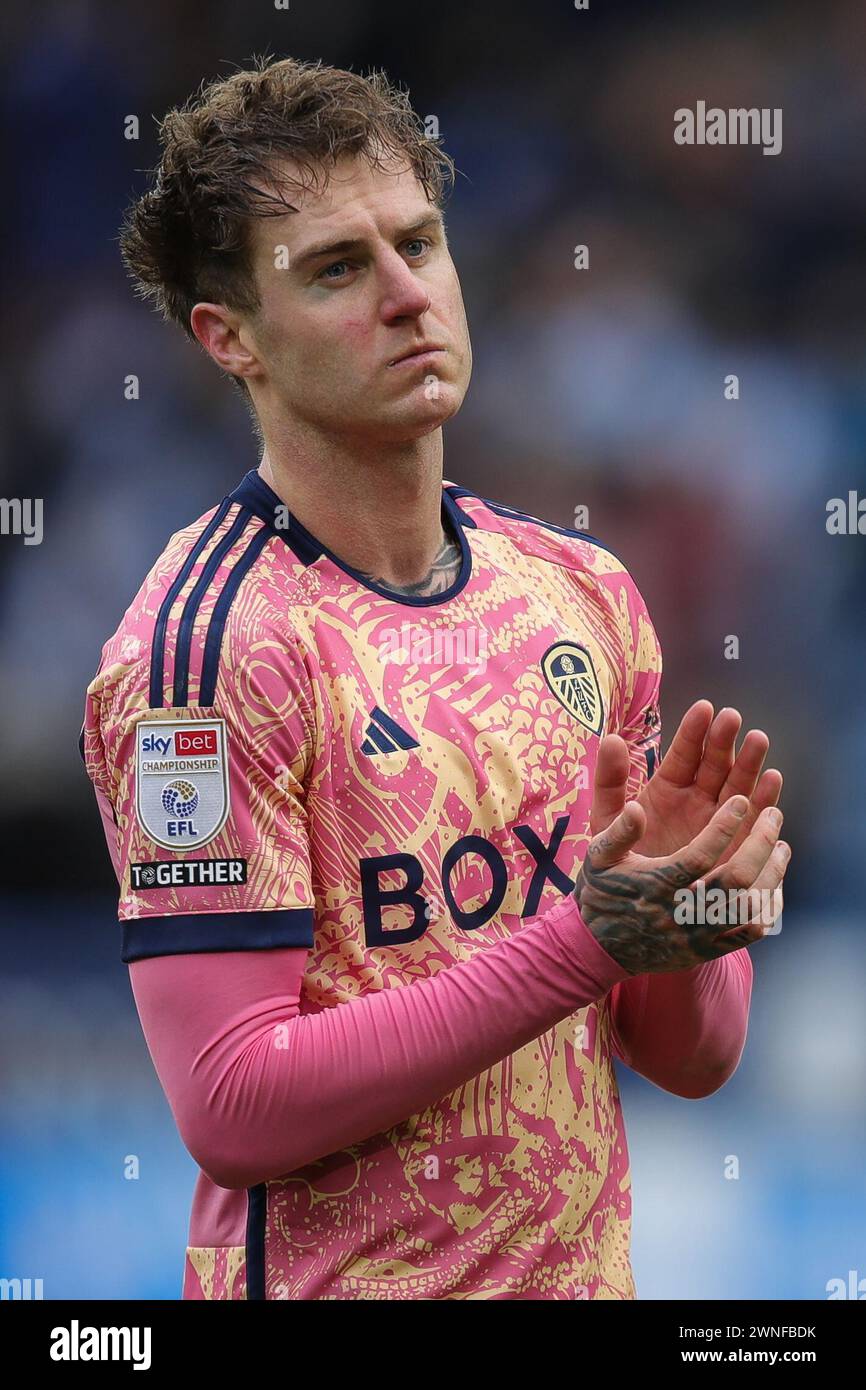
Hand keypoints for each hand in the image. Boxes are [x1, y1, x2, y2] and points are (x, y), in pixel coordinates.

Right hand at [573, 786, 788, 976]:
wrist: (598, 950)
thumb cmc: (601, 894)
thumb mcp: (598, 857)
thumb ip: (619, 831)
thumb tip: (636, 806)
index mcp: (655, 885)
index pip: (698, 856)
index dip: (723, 828)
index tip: (741, 802)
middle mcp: (680, 912)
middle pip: (735, 880)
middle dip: (760, 844)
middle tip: (773, 814)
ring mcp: (697, 935)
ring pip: (750, 907)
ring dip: (773, 875)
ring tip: (781, 846)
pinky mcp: (707, 951)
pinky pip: (750, 933)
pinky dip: (769, 908)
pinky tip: (774, 884)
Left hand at [621, 700, 782, 862]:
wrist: (635, 911)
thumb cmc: (616, 862)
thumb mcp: (606, 819)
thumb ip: (609, 780)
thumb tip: (611, 739)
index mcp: (667, 788)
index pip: (683, 753)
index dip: (693, 731)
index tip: (704, 708)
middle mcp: (697, 798)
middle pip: (715, 763)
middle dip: (724, 740)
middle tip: (732, 719)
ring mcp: (720, 819)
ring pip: (738, 784)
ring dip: (750, 763)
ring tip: (757, 740)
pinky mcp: (737, 842)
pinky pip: (753, 817)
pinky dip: (764, 799)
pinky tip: (772, 780)